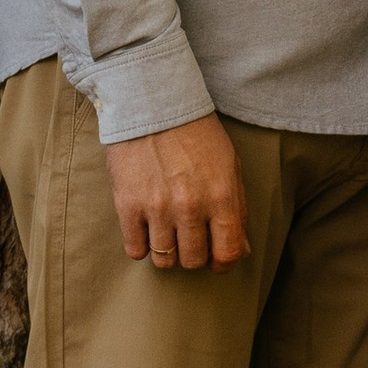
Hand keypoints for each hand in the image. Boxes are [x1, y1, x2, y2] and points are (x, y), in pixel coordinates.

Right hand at [104, 112, 249, 270]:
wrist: (153, 104)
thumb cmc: (196, 134)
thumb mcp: (229, 166)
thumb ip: (237, 209)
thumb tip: (240, 250)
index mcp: (221, 196)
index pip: (227, 253)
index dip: (223, 263)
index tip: (216, 259)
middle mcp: (190, 207)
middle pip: (193, 260)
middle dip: (194, 254)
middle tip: (189, 238)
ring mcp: (157, 208)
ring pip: (164, 260)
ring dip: (168, 251)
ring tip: (167, 232)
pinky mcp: (128, 205)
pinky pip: (135, 250)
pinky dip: (142, 246)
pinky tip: (146, 230)